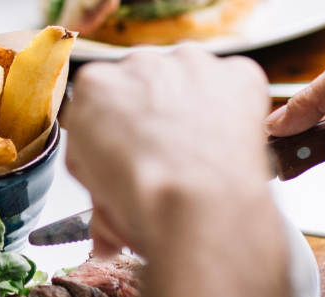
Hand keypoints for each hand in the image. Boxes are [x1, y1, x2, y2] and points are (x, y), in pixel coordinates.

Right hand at [62, 48, 273, 258]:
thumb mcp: (89, 180)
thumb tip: (106, 169)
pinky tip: (223, 140)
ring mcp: (191, 63)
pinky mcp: (236, 73)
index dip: (115, 122)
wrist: (192, 206)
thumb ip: (94, 155)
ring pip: (189, 76)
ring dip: (191, 103)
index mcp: (95, 85)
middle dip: (153, 107)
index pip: (102, 94)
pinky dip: (232, 107)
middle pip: (146, 78)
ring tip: (196, 148)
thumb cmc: (140, 198)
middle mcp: (140, 63)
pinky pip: (233, 84)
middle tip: (164, 148)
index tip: (126, 141)